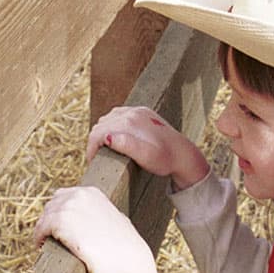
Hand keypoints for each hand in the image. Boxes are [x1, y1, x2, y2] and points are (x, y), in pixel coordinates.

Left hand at [34, 185, 162, 272]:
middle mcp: (78, 194)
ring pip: (45, 216)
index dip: (60, 210)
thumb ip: (106, 215)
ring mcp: (68, 206)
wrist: (121, 258)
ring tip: (44, 241)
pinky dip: (39, 237)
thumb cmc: (124, 246)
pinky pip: (41, 228)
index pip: (66, 195)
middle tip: (49, 234)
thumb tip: (106, 221)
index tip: (58, 223)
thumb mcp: (118, 221)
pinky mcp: (58, 221)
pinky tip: (41, 245)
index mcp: (92, 192)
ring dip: (43, 229)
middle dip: (50, 218)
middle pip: (53, 204)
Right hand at [88, 106, 210, 191]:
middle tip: (96, 157)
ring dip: (102, 132)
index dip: (91, 148)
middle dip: (95, 140)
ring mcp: (137, 110)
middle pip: (101, 124)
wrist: (183, 154)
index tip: (91, 161)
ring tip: (104, 148)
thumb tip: (107, 138)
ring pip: (108, 118)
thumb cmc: (164, 160)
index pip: (99, 132)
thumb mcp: (146, 158)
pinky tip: (115, 137)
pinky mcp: (142, 112)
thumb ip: (126, 146)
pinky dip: (111, 125)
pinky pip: (118, 115)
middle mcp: (132, 112)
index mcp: (130, 123)